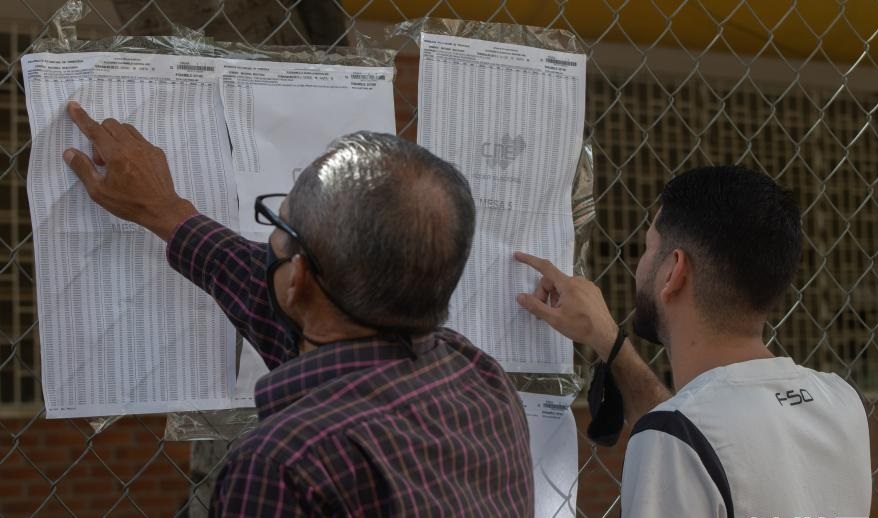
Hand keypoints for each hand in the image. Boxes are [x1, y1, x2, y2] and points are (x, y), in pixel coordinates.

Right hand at [63, 101, 196, 240]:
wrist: (162, 210)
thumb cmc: (129, 203)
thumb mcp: (99, 191)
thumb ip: (83, 168)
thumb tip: (69, 152)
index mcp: (116, 154)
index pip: (95, 130)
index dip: (81, 118)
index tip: (73, 106)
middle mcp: (133, 146)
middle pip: (110, 125)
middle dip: (100, 135)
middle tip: (101, 160)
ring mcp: (147, 148)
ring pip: (126, 129)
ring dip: (115, 138)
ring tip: (116, 162)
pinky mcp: (157, 153)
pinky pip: (139, 139)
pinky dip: (130, 145)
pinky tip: (131, 165)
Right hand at [514, 251, 618, 360]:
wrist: (606, 336)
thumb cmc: (580, 327)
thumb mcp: (554, 319)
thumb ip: (536, 306)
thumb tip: (520, 296)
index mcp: (568, 284)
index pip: (545, 267)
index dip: (530, 260)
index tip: (518, 256)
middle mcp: (578, 280)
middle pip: (552, 281)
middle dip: (544, 294)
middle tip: (542, 312)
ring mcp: (587, 285)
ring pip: (563, 287)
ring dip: (555, 298)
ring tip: (558, 315)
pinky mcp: (593, 292)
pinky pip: (574, 290)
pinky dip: (566, 298)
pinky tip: (570, 313)